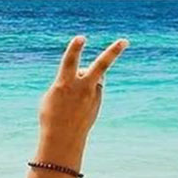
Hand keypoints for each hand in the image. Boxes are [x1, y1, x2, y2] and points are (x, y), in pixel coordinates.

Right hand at [37, 35, 127, 160]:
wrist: (62, 139)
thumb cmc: (51, 115)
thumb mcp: (53, 95)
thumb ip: (67, 80)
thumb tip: (84, 74)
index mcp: (64, 84)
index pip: (70, 62)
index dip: (75, 48)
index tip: (81, 38)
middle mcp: (82, 88)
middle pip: (100, 66)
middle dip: (113, 52)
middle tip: (125, 41)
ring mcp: (92, 95)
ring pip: (94, 76)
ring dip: (86, 78)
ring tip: (75, 95)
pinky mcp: (97, 102)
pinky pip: (93, 89)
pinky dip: (87, 91)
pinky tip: (78, 104)